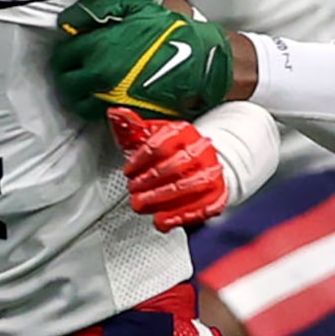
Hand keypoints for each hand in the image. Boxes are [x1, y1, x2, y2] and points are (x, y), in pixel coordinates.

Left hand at [51, 0, 236, 119]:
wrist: (200, 63)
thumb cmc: (171, 33)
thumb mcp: (137, 7)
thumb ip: (99, 9)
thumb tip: (70, 19)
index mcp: (99, 47)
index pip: (64, 53)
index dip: (66, 51)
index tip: (73, 49)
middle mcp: (100, 74)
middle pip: (65, 79)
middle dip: (68, 72)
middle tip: (77, 67)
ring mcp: (110, 96)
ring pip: (76, 100)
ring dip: (77, 91)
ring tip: (86, 84)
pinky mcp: (124, 112)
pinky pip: (95, 113)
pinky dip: (93, 105)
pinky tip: (101, 95)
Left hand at [108, 107, 231, 230]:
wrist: (206, 162)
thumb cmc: (174, 151)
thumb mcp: (153, 135)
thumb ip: (133, 127)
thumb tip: (116, 114)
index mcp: (184, 132)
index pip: (161, 144)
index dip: (140, 161)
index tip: (128, 172)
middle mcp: (201, 149)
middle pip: (174, 166)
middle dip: (149, 183)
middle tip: (133, 193)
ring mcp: (212, 171)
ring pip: (188, 187)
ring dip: (161, 200)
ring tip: (143, 206)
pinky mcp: (218, 193)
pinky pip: (202, 207)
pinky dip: (180, 216)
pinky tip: (163, 221)